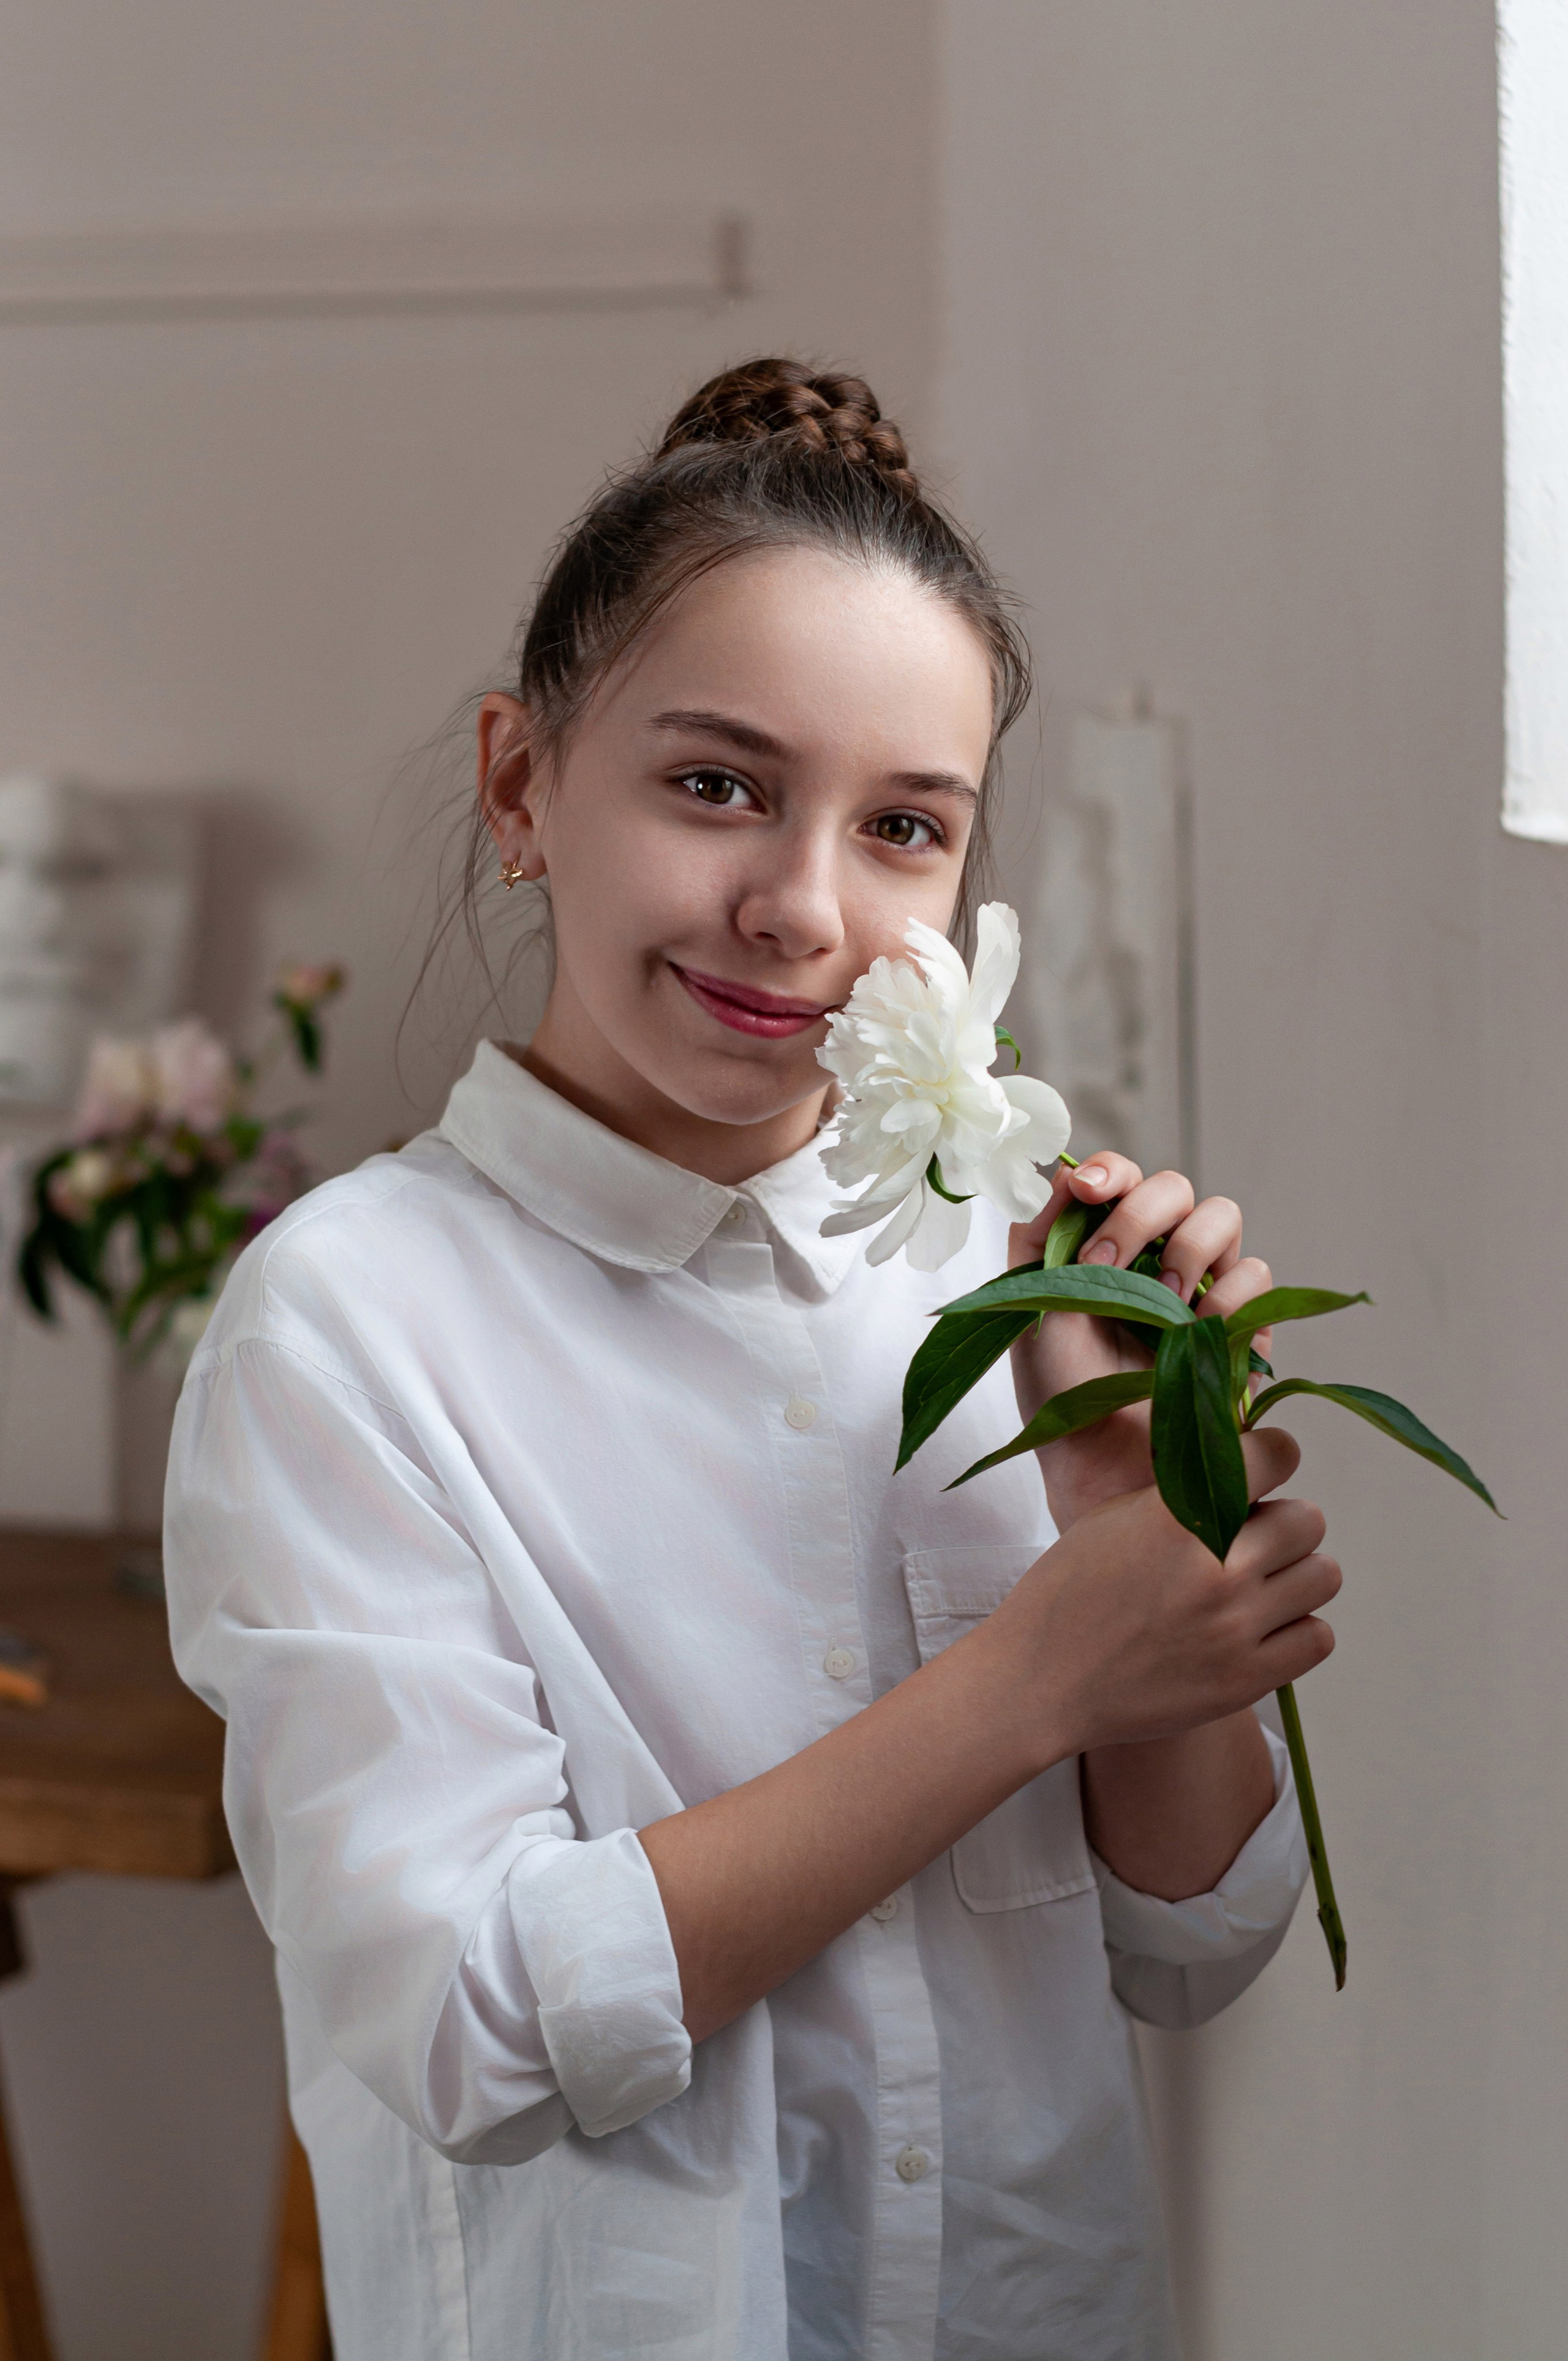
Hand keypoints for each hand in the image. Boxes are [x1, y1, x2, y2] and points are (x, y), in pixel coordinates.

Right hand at [986, 1427, 1339, 1760]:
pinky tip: (1259, 1628)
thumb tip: (1248, 1467)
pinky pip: (1318, 1637)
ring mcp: (1235, 1627)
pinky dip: (1296, 1629)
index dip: (1272, 1456)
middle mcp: (1215, 1568)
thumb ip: (1182, 1490)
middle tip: (1250, 1541)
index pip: (1275, 1456)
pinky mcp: (1246, 1679)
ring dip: (1295, 1576)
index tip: (1261, 1468)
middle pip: (1308, 1520)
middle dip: (1282, 1524)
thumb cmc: (1070, 1592)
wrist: (1042, 1682)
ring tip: (1256, 1587)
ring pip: (1323, 1576)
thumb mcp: (1113, 1517)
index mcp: (1175, 1515)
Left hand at [1007, 1151, 1272, 1529]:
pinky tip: (1199, 1339)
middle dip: (1141, 1216)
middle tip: (1107, 1266)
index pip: (1121, 1175)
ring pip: (1223, 1219)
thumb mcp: (1027, 1310)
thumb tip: (1064, 1173)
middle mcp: (1158, 1255)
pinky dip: (1230, 1302)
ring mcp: (1205, 1286)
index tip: (1088, 1191)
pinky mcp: (1244, 1324)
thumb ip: (1040, 1237)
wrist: (1098, 1467)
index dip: (1111, 1170)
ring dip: (1189, 1255)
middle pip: (1176, 1187)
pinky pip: (1257, 1279)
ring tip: (1164, 1308)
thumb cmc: (1058, 1393)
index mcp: (1105, 1243)